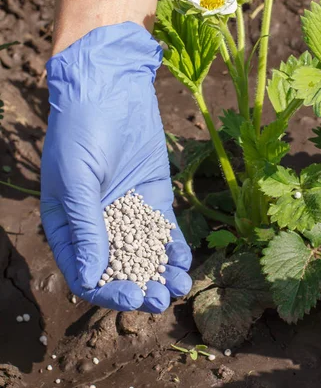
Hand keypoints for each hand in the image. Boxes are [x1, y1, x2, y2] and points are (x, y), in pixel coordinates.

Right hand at [40, 22, 191, 311]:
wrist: (109, 87)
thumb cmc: (80, 130)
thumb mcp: (76, 180)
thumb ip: (86, 228)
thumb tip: (92, 279)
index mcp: (68, 226)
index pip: (86, 273)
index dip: (107, 290)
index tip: (132, 296)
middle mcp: (98, 225)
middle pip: (119, 270)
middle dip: (140, 288)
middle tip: (161, 300)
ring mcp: (128, 212)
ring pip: (145, 255)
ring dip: (161, 274)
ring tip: (178, 287)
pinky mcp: (153, 198)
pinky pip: (164, 232)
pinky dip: (174, 248)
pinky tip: (184, 262)